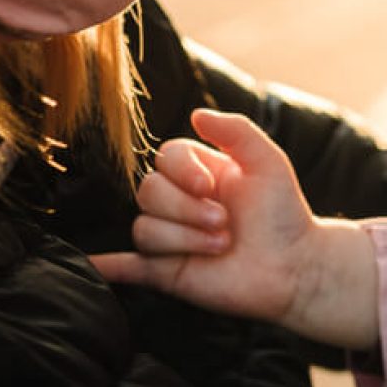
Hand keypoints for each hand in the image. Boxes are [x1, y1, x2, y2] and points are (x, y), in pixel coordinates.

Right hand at [91, 110, 378, 347]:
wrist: (296, 267)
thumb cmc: (284, 213)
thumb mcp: (268, 162)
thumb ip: (237, 130)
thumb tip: (196, 114)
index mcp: (200, 173)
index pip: (165, 158)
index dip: (182, 171)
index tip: (212, 186)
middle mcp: (181, 203)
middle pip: (148, 192)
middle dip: (186, 208)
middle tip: (224, 223)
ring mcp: (173, 238)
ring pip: (144, 229)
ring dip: (183, 238)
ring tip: (220, 245)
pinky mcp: (168, 272)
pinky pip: (128, 266)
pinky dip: (109, 266)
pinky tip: (90, 264)